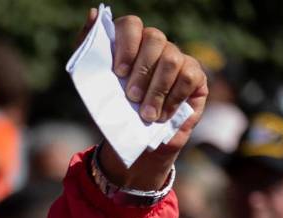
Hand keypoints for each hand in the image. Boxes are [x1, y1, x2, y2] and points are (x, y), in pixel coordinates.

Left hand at [80, 10, 207, 189]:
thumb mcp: (93, 84)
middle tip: (131, 97)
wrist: (134, 139)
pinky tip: (163, 115)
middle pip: (155, 39)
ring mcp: (177, 57)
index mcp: (130, 42)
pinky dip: (174, 98)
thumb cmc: (113, 108)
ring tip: (146, 115)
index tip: (119, 72)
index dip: (126, 45)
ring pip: (171, 59)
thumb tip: (94, 14)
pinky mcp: (194, 75)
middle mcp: (156, 44)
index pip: (131, 25)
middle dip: (142, 71)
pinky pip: (189, 76)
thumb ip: (88, 51)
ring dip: (157, 90)